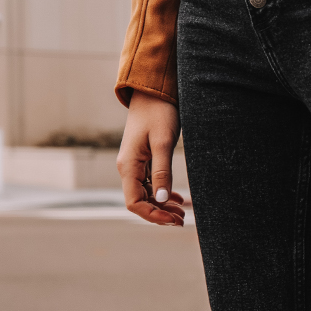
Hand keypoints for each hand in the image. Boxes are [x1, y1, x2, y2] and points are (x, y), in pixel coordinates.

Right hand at [117, 90, 185, 225]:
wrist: (153, 91)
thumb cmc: (158, 113)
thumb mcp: (162, 143)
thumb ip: (162, 171)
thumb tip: (162, 200)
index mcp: (128, 166)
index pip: (134, 203)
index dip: (152, 215)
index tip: (173, 220)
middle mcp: (128, 167)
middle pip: (140, 201)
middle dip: (159, 213)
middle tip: (182, 220)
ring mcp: (135, 164)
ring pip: (146, 194)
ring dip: (162, 205)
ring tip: (182, 212)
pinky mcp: (143, 159)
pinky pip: (150, 183)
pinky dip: (162, 193)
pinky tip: (176, 198)